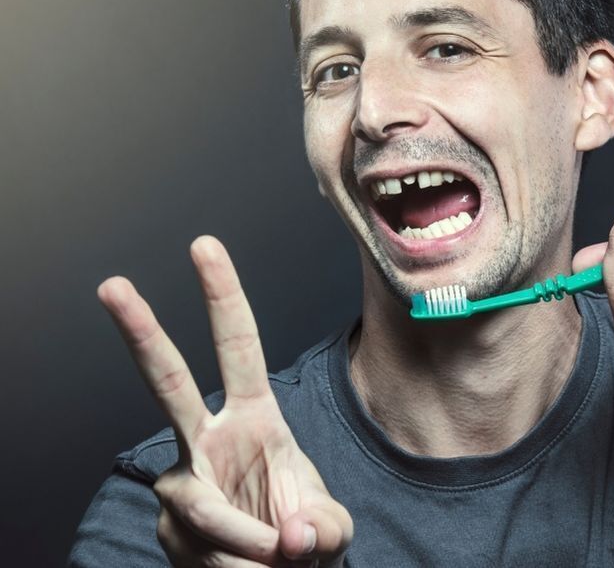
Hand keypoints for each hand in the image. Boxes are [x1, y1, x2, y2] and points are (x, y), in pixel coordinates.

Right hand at [98, 236, 352, 566]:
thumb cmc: (304, 532)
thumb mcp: (331, 527)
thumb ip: (323, 529)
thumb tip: (291, 538)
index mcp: (256, 416)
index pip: (238, 347)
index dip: (223, 297)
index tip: (203, 246)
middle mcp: (209, 439)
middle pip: (168, 380)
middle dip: (142, 332)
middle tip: (113, 286)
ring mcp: (183, 481)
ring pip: (204, 510)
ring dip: (251, 546)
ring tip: (281, 559)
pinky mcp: (170, 527)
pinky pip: (211, 554)